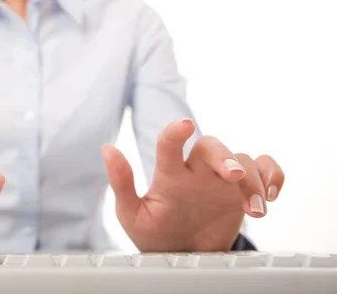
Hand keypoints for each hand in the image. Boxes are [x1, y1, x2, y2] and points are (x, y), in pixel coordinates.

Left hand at [103, 119, 283, 251]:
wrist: (182, 255)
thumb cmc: (154, 232)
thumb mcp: (132, 214)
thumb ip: (121, 183)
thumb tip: (107, 148)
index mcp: (169, 174)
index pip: (170, 144)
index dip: (175, 132)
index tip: (183, 125)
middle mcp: (197, 170)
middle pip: (213, 147)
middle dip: (225, 158)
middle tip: (233, 177)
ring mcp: (221, 180)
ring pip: (243, 160)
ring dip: (253, 181)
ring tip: (255, 210)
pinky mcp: (243, 191)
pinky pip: (265, 170)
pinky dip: (274, 176)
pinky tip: (272, 196)